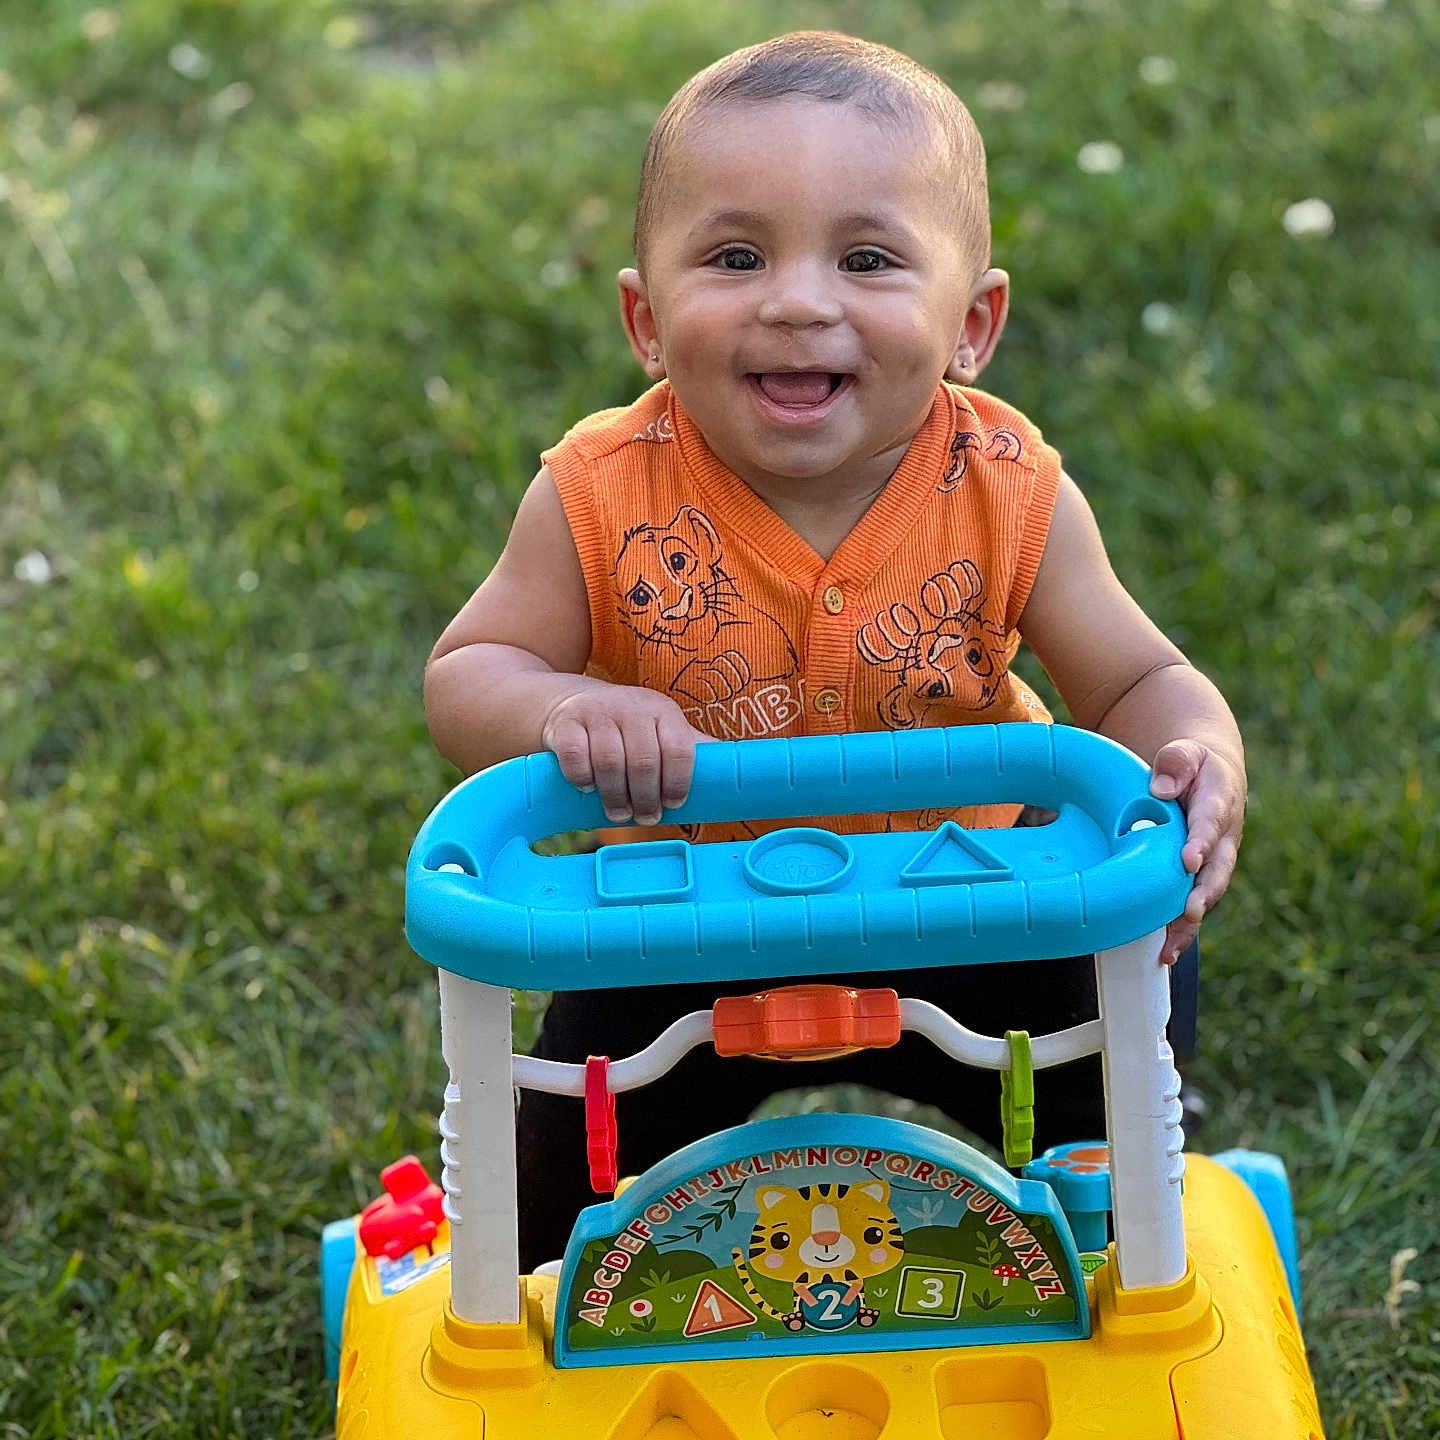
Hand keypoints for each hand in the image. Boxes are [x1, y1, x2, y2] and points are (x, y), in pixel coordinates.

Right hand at [541, 682, 706, 825]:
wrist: (574, 703)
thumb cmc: (628, 727)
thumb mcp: (661, 729)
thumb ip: (690, 749)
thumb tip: (732, 772)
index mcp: (663, 711)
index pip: (679, 750)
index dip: (678, 783)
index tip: (673, 804)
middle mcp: (632, 707)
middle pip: (644, 762)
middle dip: (646, 798)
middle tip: (645, 817)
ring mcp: (597, 712)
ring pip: (609, 762)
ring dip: (615, 796)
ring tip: (619, 813)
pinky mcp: (566, 722)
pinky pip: (575, 756)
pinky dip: (582, 778)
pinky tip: (588, 787)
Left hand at [1148, 738, 1245, 962]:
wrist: (1209, 776)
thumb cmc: (1192, 765)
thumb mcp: (1186, 751)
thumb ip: (1176, 762)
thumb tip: (1159, 789)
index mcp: (1218, 803)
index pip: (1210, 823)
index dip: (1200, 842)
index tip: (1188, 860)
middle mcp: (1221, 839)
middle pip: (1217, 869)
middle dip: (1204, 892)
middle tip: (1191, 911)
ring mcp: (1214, 862)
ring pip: (1206, 895)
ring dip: (1190, 922)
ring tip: (1170, 947)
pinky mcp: (1201, 877)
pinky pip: (1193, 905)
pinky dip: (1182, 930)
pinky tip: (1164, 952)